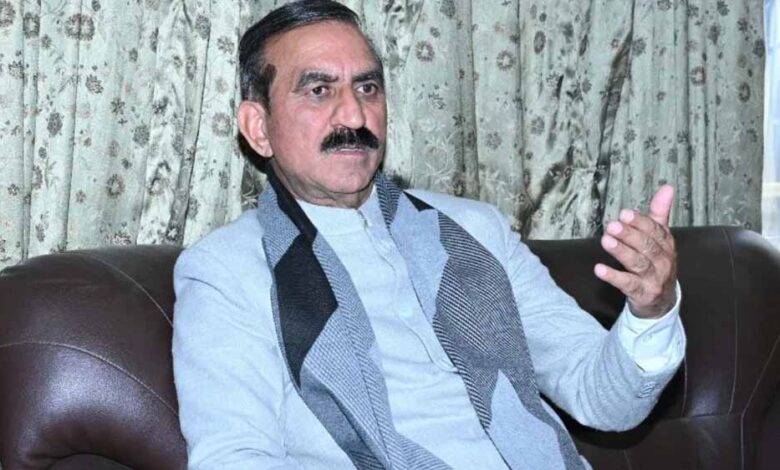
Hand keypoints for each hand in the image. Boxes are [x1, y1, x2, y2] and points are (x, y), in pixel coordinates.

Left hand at [594, 185, 676, 318]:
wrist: (661, 301)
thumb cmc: (657, 263)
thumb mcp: (660, 239)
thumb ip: (659, 214)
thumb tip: (668, 187)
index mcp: (667, 245)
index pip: (655, 231)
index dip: (640, 222)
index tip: (624, 213)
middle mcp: (663, 261)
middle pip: (647, 246)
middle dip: (629, 235)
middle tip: (612, 225)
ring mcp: (654, 279)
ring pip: (638, 263)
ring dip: (621, 252)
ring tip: (606, 240)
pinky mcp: (643, 293)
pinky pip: (628, 284)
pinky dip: (613, 276)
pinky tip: (599, 269)